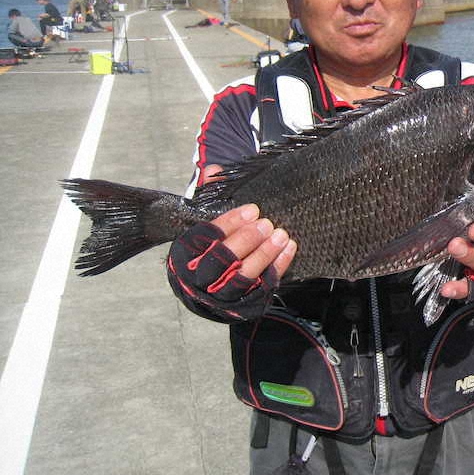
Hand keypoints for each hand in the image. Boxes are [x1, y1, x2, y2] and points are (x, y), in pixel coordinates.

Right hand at [167, 165, 296, 319]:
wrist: (205, 284)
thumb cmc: (207, 243)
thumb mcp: (202, 218)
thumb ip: (207, 194)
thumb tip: (213, 169)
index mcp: (184, 255)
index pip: (205, 237)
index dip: (230, 222)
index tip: (253, 209)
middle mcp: (198, 278)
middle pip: (223, 260)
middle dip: (247, 240)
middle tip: (267, 223)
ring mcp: (220, 295)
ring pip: (243, 277)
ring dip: (265, 255)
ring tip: (282, 235)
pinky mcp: (241, 305)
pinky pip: (262, 287)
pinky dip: (278, 268)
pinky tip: (289, 249)